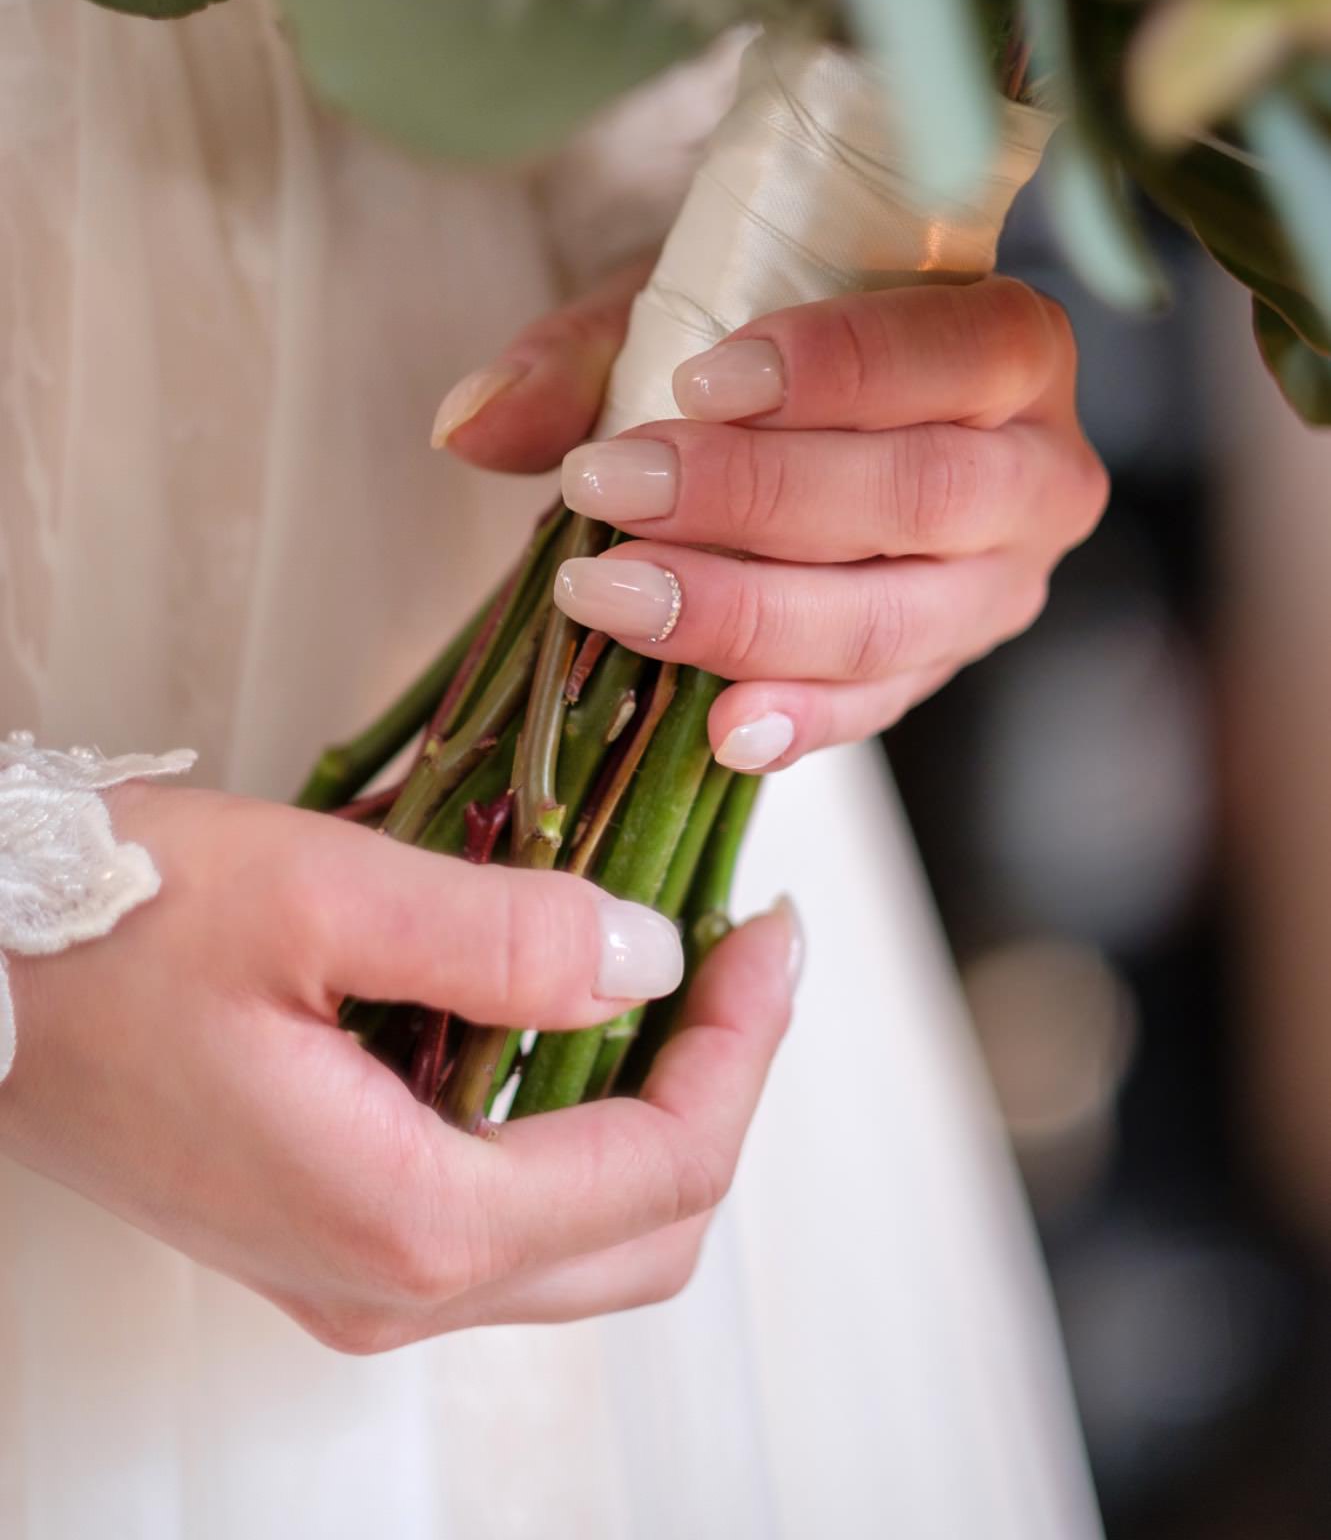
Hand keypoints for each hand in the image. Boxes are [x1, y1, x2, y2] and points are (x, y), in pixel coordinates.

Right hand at [0, 783, 796, 1350]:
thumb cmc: (112, 928)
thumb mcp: (320, 892)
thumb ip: (505, 936)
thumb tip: (652, 957)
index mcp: (406, 1220)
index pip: (659, 1167)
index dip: (744, 1046)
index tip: (770, 933)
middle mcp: (390, 1287)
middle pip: (645, 1232)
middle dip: (721, 1087)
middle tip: (744, 955)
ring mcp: (356, 1276)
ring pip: (583, 1237)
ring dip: (652, 1106)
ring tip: (675, 970)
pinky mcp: (330, 1235)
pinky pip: (504, 1210)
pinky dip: (569, 1119)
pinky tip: (565, 1009)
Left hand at [439, 274, 1107, 770]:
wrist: (815, 419)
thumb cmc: (765, 343)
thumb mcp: (681, 313)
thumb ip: (582, 358)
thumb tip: (469, 425)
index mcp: (1014, 349)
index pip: (959, 355)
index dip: (837, 371)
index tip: (696, 383)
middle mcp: (1039, 474)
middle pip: (925, 495)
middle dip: (761, 499)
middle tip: (616, 487)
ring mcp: (1001, 587)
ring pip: (899, 617)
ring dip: (751, 612)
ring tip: (616, 598)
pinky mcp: (944, 667)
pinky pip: (879, 706)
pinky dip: (795, 717)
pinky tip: (714, 725)